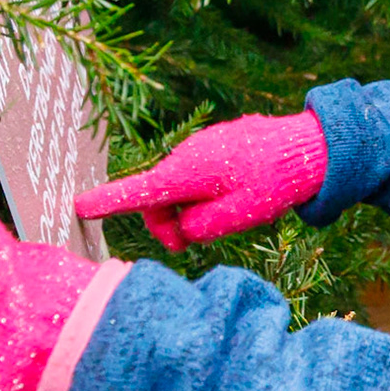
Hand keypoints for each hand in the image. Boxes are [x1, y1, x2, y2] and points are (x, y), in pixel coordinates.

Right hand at [74, 111, 326, 251]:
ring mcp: (200, 148)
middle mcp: (187, 155)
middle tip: (190, 244)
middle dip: (166, 224)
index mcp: (189, 172)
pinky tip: (235, 196)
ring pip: (177, 189)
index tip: (80, 205)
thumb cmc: (275, 182)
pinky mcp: (213, 147)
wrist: (309, 146)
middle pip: (156, 198)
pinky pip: (195, 177)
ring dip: (189, 209)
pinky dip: (202, 194)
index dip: (109, 201)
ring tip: (228, 214)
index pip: (140, 191)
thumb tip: (182, 226)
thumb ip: (200, 227)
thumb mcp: (238, 217)